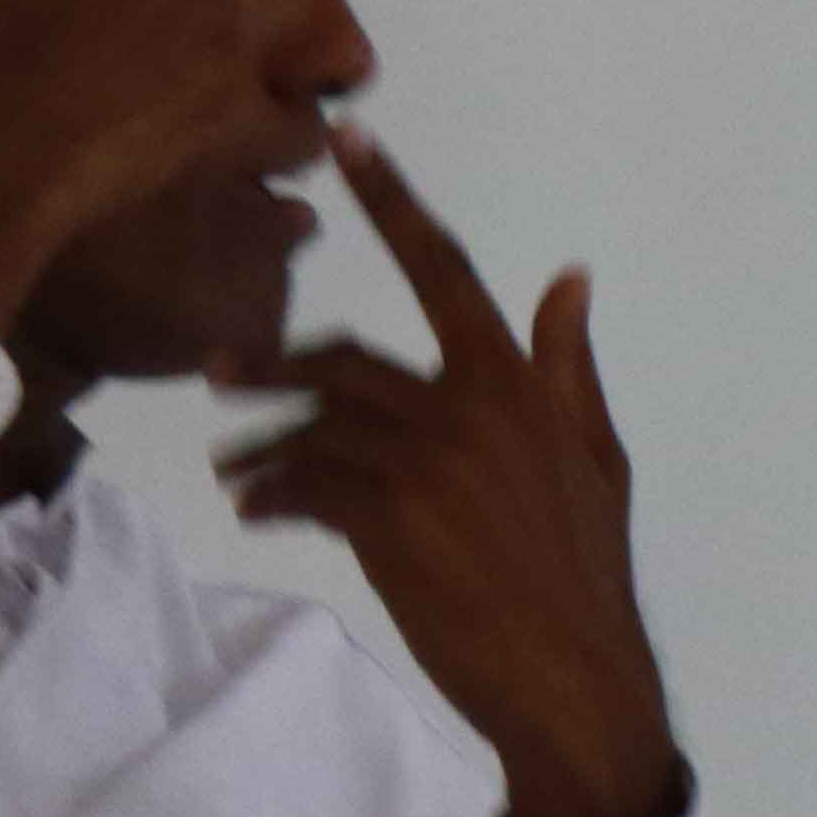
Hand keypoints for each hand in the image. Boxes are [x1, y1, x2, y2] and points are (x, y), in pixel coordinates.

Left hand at [210, 132, 687, 816]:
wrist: (572, 679)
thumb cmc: (581, 573)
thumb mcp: (595, 459)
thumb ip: (565, 367)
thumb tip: (569, 280)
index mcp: (518, 382)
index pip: (446, 269)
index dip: (395, 200)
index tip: (349, 137)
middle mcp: (471, 407)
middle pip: (343, 358)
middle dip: (273, 364)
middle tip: (221, 374)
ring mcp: (429, 463)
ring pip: (314, 424)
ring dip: (261, 441)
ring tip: (232, 466)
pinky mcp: (391, 521)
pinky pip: (304, 486)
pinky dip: (271, 493)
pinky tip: (254, 510)